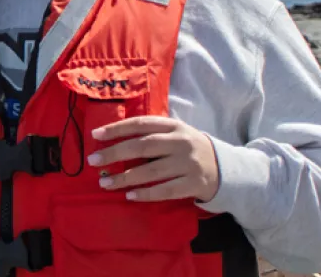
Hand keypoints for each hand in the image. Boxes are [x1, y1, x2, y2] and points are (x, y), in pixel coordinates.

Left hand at [89, 116, 219, 202]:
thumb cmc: (189, 149)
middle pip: (143, 146)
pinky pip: (166, 191)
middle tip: (94, 161)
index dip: (117, 129)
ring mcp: (189, 164)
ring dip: (125, 178)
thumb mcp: (175, 134)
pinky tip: (129, 196)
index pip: (142, 124)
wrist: (226, 168)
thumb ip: (151, 134)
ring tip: (105, 183)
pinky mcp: (195, 184)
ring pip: (151, 171)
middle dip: (115, 153)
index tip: (95, 135)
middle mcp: (182, 142)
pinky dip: (146, 194)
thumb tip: (112, 142)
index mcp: (174, 126)